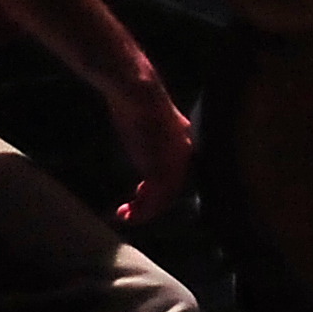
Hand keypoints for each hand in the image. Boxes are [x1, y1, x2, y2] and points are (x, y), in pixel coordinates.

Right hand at [101, 72, 193, 226]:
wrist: (137, 95)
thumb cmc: (137, 105)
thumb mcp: (148, 128)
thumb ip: (152, 145)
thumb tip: (145, 154)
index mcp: (185, 144)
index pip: (179, 175)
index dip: (161, 189)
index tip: (141, 195)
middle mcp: (186, 155)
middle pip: (174, 189)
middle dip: (152, 203)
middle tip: (133, 210)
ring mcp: (176, 163)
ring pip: (165, 198)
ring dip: (144, 211)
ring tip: (125, 216)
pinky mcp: (162, 169)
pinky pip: (156, 200)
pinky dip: (141, 212)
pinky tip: (125, 213)